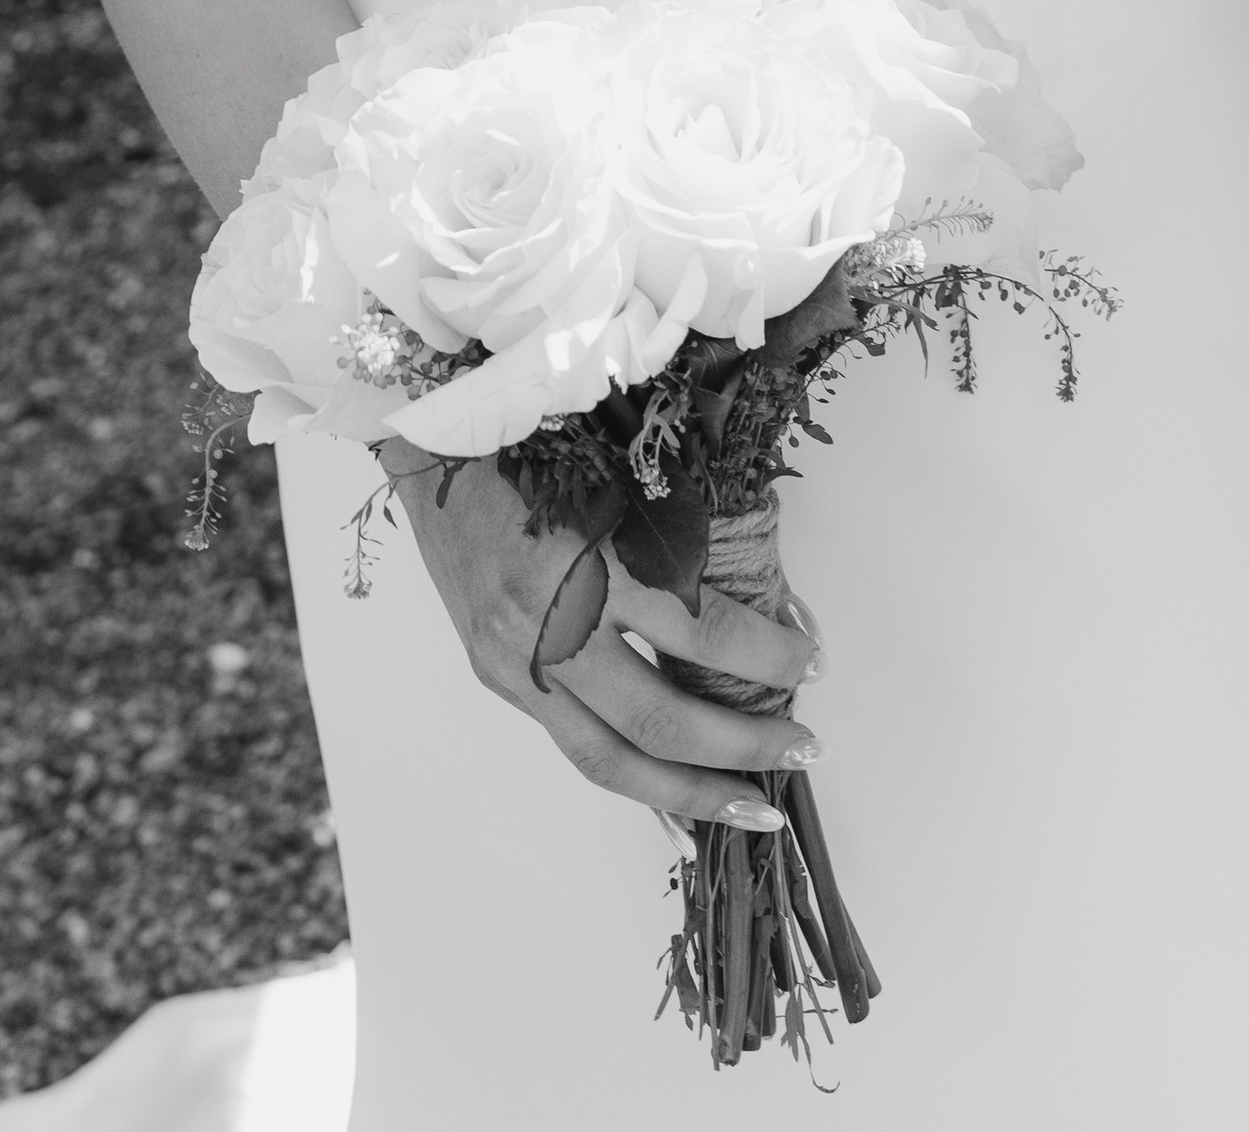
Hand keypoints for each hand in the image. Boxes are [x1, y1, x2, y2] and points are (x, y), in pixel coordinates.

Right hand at [374, 441, 820, 829]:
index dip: (764, 653)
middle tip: (803, 749)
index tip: (813, 659)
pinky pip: (575, 746)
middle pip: (659, 718)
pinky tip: (678, 789)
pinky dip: (634, 774)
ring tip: (752, 807)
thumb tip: (758, 604)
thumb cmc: (538, 441)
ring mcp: (518, 665)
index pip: (696, 630)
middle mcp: (548, 627)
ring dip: (689, 793)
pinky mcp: (501, 681)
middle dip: (741, 745)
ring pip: (611, 760)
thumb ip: (675, 543)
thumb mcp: (618, 478)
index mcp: (586, 563)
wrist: (435, 445)